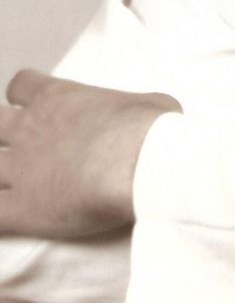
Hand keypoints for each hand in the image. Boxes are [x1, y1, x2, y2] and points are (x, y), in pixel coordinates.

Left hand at [0, 70, 180, 238]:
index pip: (21, 85)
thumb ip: (133, 108)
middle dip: (2, 132)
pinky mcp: (19, 208)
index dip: (24, 97)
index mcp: (57, 97)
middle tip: (24, 147)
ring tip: (17, 183)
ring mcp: (20, 168)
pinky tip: (11, 217)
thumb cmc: (150, 130)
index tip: (34, 108)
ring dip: (0, 173)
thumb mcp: (151, 102)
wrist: (140, 166)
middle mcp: (30, 128)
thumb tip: (146, 115)